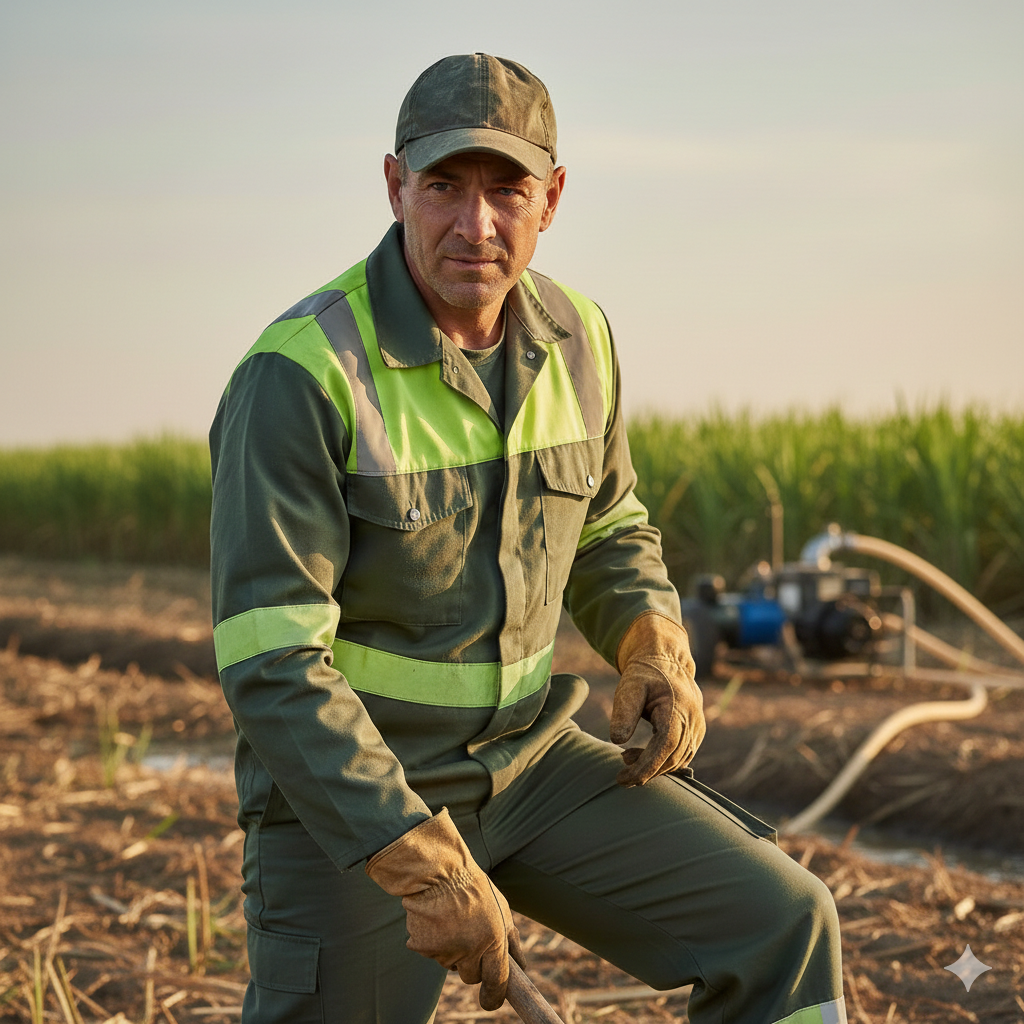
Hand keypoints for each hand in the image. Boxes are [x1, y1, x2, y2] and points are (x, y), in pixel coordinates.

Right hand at [366, 809, 522, 1009]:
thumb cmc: (472, 886)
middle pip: (471, 976)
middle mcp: (470, 949)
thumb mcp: (500, 907)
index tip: (490, 1002)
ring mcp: (445, 951)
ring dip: (452, 948)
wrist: (436, 869)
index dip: (494, 996)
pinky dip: (433, 940)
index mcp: (493, 939)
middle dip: (471, 963)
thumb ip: (510, 939)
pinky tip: (435, 918)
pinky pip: (431, 953)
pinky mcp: (423, 948)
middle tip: (468, 936)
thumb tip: (522, 966)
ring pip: (450, 963)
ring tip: (451, 917)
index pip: (497, 981)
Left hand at [610, 611, 705, 786]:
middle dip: (646, 772)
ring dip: (653, 767)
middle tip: (621, 776)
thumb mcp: (629, 687)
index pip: (665, 746)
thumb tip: (616, 740)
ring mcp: (698, 728)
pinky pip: (681, 756)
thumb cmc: (645, 675)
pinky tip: (641, 756)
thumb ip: (623, 712)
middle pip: (672, 758)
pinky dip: (662, 762)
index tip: (624, 778)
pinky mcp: (696, 733)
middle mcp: (693, 721)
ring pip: (678, 761)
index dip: (646, 766)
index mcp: (678, 708)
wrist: (667, 662)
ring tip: (626, 757)